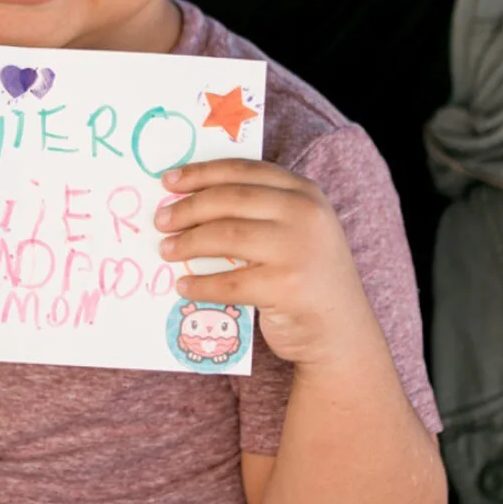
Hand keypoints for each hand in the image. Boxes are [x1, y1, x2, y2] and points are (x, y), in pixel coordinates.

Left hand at [156, 159, 362, 368]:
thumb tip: (188, 202)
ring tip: (167, 250)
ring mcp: (298, 249)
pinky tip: (184, 286)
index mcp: (304, 193)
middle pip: (230, 199)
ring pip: (226, 235)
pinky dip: (201, 285)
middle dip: (188, 208)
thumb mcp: (296, 231)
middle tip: (161, 220)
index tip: (168, 180)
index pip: (244, 170)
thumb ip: (259, 211)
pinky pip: (229, 282)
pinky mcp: (286, 287)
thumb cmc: (307, 278)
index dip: (201, 172)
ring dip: (188, 243)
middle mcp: (305, 214)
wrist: (341, 333)